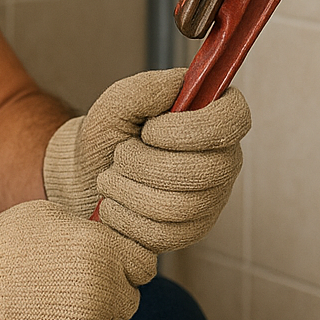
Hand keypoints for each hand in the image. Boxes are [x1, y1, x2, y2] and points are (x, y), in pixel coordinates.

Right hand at [0, 200, 155, 319]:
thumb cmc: (3, 248)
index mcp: (102, 250)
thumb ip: (84, 229)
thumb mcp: (47, 216)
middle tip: (81, 285)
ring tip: (58, 301)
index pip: (140, 265)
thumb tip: (101, 234)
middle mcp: (104, 288)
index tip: (111, 265)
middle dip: (111, 292)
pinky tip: (49, 317)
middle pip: (128, 299)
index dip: (124, 265)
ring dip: (93, 315)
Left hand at [42, 69, 249, 251]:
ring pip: (180, 206)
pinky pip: (164, 234)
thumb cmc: (108, 134)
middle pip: (205, 170)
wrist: (84, 177)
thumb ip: (149, 88)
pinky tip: (113, 204)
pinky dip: (125, 218)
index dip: (192, 128)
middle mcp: (223, 159)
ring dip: (128, 190)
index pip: (234, 118)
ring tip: (110, 178)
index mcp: (212, 118)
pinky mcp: (191, 233)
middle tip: (120, 154)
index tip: (150, 130)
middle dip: (145, 163)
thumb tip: (182, 84)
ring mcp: (211, 200)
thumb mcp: (118, 102)